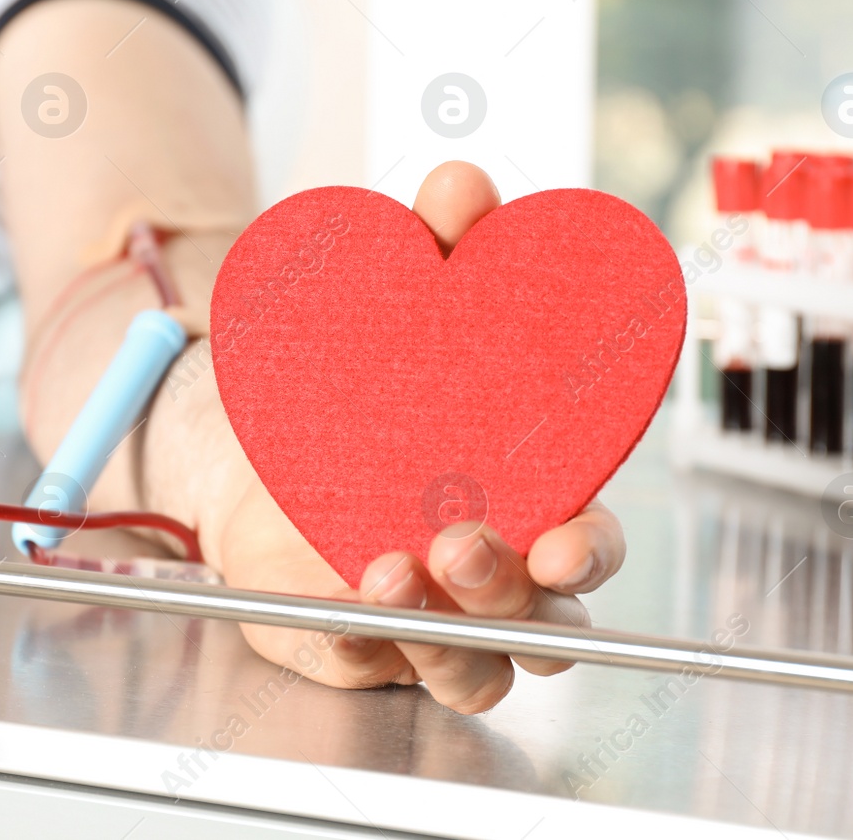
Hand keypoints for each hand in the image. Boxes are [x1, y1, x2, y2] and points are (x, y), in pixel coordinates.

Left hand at [188, 162, 626, 713]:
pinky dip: (351, 642)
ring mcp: (426, 617)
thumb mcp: (397, 292)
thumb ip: (439, 244)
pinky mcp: (348, 638)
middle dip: (514, 599)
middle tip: (461, 543)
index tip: (561, 543)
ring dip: (442, 636)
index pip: (590, 548)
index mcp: (531, 500)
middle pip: (546, 630)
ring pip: (473, 670)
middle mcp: (494, 571)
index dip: (588, 555)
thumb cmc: (367, 364)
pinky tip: (332, 600)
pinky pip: (362, 665)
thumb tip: (463, 183)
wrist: (262, 417)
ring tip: (385, 570)